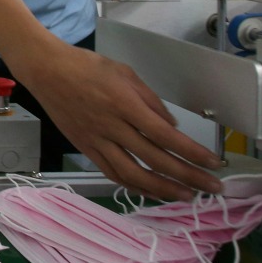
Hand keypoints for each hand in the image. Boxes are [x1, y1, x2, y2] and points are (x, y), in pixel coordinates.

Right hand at [10, 40, 223, 199]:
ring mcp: (97, 141)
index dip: (193, 153)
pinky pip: (113, 174)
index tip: (214, 163)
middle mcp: (112, 127)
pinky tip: (152, 191)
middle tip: (212, 187)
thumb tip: (172, 128)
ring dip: (162, 189)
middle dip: (188, 176)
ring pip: (133, 174)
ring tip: (186, 196)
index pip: (166, 136)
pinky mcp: (86, 150)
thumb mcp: (125, 72)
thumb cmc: (87, 66)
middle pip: (155, 159)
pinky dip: (135, 186)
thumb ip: (151, 101)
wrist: (47, 72)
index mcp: (125, 104)